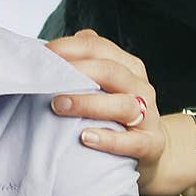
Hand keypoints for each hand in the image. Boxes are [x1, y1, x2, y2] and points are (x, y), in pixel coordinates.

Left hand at [46, 30, 195, 195]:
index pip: (99, 48)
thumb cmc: (115, 114)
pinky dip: (108, 139)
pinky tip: (85, 137)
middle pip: (112, 71)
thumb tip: (49, 53)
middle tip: (47, 81)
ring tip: (59, 106)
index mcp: (128, 67)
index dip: (69, 48)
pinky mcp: (152, 143)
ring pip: (123, 104)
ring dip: (88, 104)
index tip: (44, 54)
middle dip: (78, 72)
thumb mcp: (103, 86)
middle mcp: (140, 87)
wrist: (149, 148)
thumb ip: (84, 66)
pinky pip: (133, 142)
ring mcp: (148, 116)